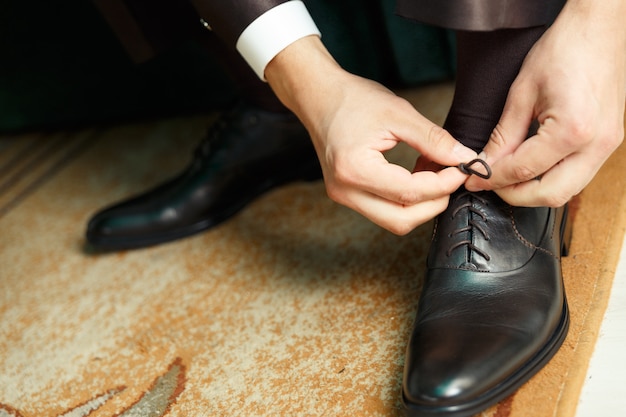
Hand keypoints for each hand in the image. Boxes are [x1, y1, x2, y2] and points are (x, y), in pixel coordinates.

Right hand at [266, 36, 476, 233]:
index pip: (410, 192)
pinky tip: (417, 175)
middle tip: (452, 177)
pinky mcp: (348, 195)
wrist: (319, 97)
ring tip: (433, 173)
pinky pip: (385, 209)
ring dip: (421, 204)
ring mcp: (344, 196)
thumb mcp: (399, 114)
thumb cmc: (353, 100)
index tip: (462, 168)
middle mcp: (345, 191)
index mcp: (355, 169)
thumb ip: (433, 140)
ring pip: (394, 219)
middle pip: (401, 220)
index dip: (443, 184)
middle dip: (434, 203)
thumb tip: (463, 158)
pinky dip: (407, 199)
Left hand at [465, 0, 625, 206]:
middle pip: (550, 194)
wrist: (598, 27)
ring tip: (506, 176)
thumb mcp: (522, 93)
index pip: (524, 170)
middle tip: (489, 184)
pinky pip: (577, 175)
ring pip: (566, 190)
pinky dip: (551, 178)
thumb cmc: (564, 50)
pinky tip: (530, 167)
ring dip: (534, 190)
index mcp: (573, 130)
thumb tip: (485, 164)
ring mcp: (608, 146)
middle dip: (514, 194)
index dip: (493, 179)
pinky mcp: (609, 143)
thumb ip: (503, 136)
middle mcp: (596, 145)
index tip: (473, 180)